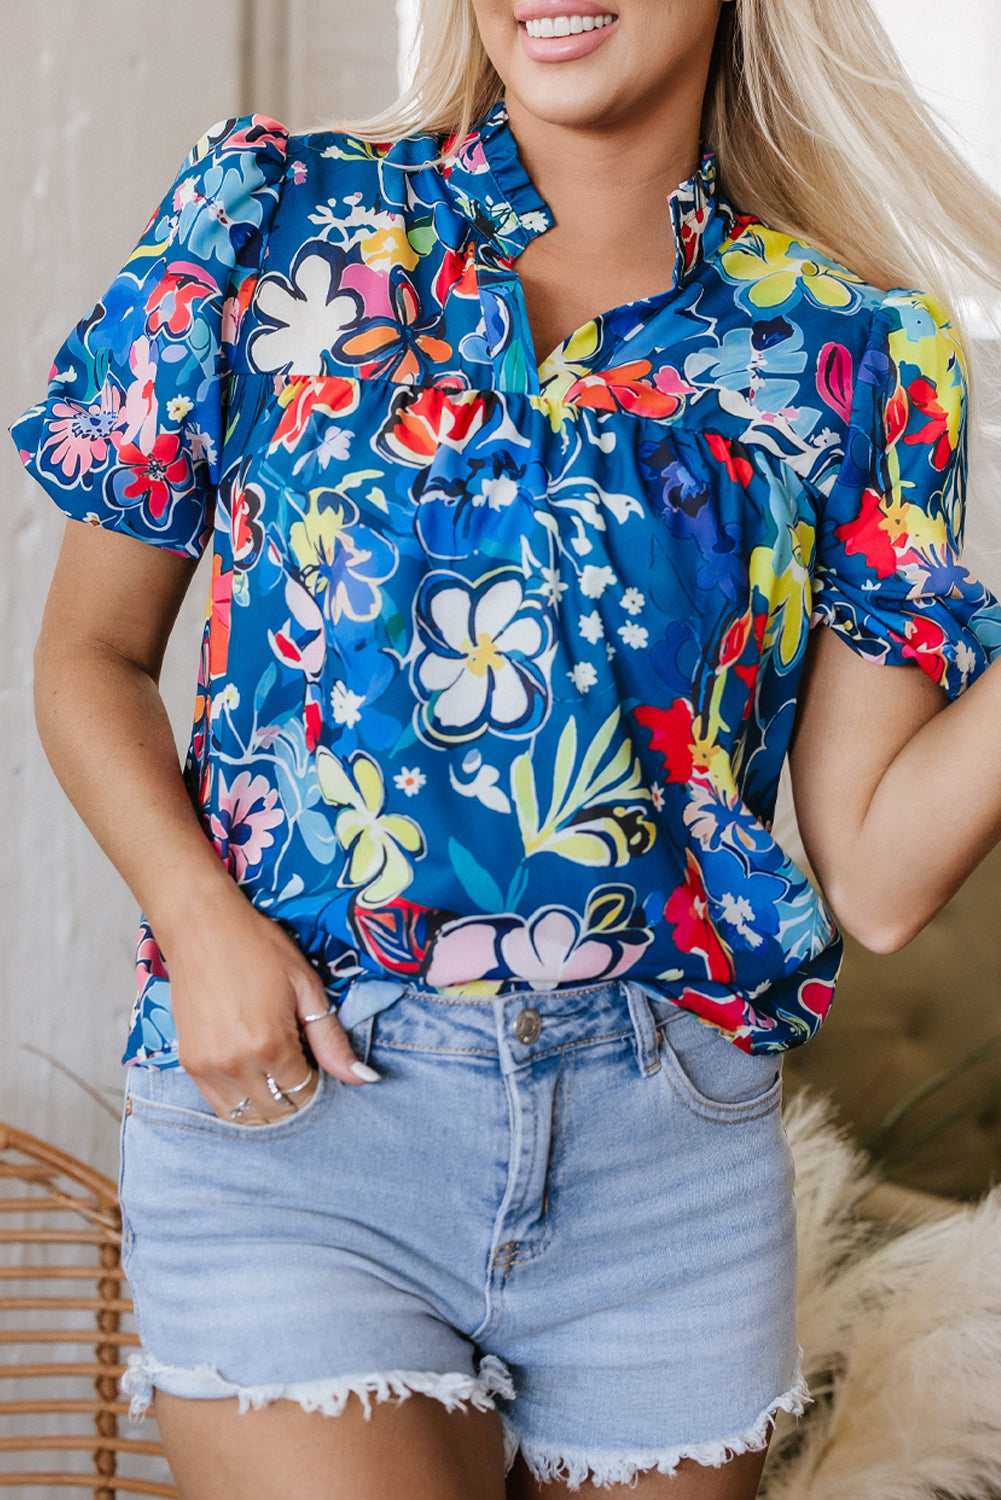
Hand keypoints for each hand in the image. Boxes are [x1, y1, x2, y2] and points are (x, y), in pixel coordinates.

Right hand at [161, 886, 379, 1122]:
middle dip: (297, 1096)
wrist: (201, 926)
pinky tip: (254, 1074)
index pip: (305, 1093)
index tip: (319, 1061)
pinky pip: (220, 1105)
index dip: (320, 1083)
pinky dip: (243, 1099)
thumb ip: (331, 1040)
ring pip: (249, 1116)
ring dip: (270, 1103)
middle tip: (302, 1065)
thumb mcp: (305, 986)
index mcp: (269, 1044)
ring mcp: (207, 1067)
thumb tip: (364, 1080)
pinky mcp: (189, 1063)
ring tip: (278, 1071)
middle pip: (279, 1111)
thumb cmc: (258, 947)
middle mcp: (235, 1063)